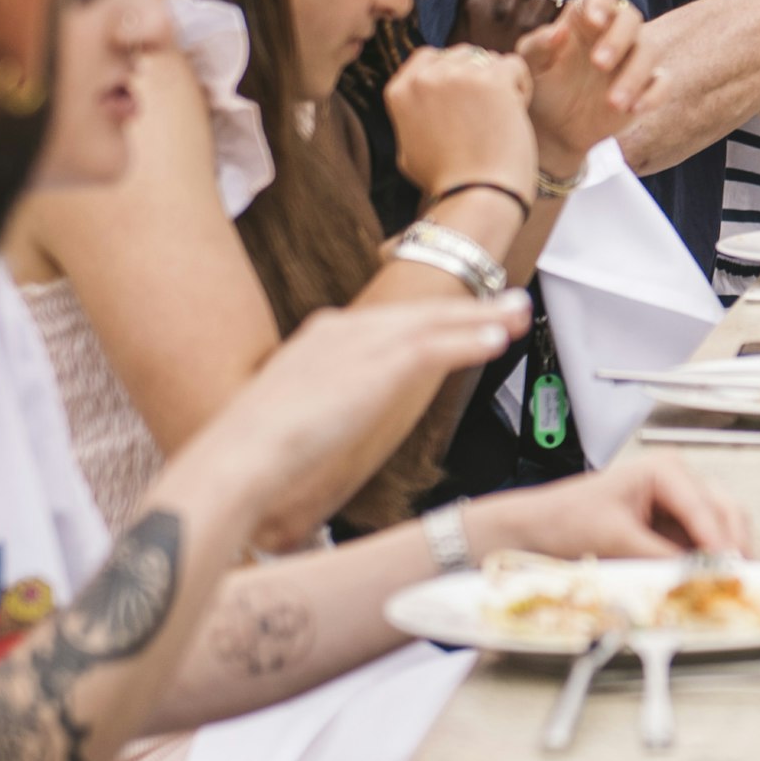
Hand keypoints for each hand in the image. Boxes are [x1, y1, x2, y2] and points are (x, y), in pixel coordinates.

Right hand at [176, 295, 531, 551]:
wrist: (239, 457)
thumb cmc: (254, 455)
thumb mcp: (291, 419)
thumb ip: (319, 413)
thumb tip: (322, 435)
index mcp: (321, 339)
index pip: (391, 322)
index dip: (434, 319)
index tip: (466, 317)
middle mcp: (341, 331)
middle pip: (420, 314)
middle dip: (470, 308)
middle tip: (512, 304)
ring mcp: (358, 345)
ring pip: (435, 323)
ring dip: (483, 318)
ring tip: (520, 315)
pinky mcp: (374, 367)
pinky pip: (433, 348)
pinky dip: (467, 342)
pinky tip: (496, 342)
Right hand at [384, 46, 539, 226]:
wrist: (476, 196)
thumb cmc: (447, 181)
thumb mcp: (409, 149)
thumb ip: (414, 117)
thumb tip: (424, 100)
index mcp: (400, 91)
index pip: (428, 57)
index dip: (451, 73)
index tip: (463, 100)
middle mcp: (425, 78)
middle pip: (462, 55)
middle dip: (477, 78)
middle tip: (484, 115)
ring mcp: (458, 76)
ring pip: (489, 59)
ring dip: (500, 83)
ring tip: (499, 119)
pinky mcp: (492, 79)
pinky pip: (515, 65)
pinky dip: (521, 88)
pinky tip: (515, 114)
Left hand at [476, 447, 753, 561]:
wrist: (535, 531)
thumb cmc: (565, 519)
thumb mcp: (613, 538)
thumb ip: (658, 556)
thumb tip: (696, 577)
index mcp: (666, 470)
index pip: (704, 508)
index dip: (719, 542)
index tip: (729, 571)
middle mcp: (680, 483)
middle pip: (725, 513)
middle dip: (732, 546)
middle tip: (737, 581)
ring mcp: (679, 508)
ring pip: (721, 530)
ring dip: (724, 558)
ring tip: (727, 586)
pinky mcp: (673, 532)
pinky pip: (701, 548)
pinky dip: (708, 566)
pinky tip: (709, 585)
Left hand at [516, 0, 655, 166]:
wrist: (553, 130)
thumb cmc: (542, 87)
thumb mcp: (530, 66)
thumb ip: (538, 45)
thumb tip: (558, 31)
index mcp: (585, 19)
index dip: (601, 1)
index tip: (593, 20)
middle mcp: (613, 33)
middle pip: (630, 17)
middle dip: (617, 38)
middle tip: (598, 63)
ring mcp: (633, 59)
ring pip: (649, 50)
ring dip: (634, 74)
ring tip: (612, 102)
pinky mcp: (647, 86)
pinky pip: (663, 83)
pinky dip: (653, 94)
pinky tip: (633, 109)